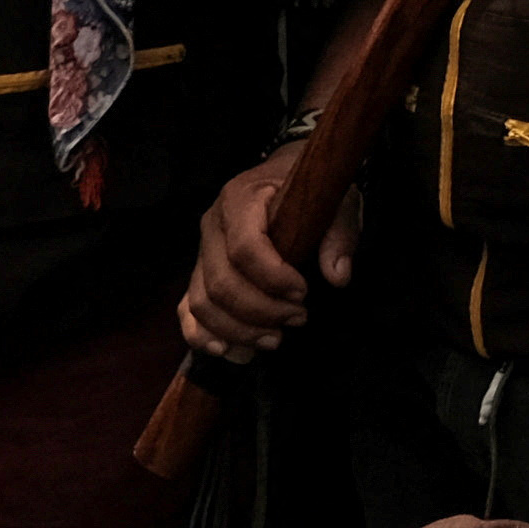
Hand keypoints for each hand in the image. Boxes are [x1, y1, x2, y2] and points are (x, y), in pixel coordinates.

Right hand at [180, 141, 349, 360]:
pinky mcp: (198, 274)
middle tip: (299, 319)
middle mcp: (212, 225)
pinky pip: (187, 312)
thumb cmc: (309, 191)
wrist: (282, 177)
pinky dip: (203, 336)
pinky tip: (233, 351)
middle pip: (222, 283)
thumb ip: (340, 235)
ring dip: (238, 330)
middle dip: (261, 311)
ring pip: (202, 303)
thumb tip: (338, 277)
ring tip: (276, 338)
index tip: (304, 292)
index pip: (245, 247)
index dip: (273, 278)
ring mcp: (200, 251)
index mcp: (241, 198)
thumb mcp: (336, 200)